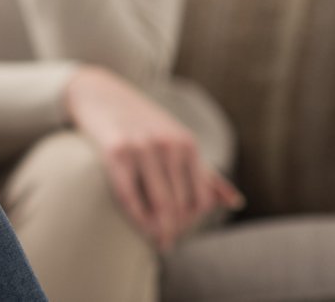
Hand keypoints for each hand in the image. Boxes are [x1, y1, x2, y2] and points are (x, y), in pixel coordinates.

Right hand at [64, 66, 243, 250]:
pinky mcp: (116, 152)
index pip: (201, 198)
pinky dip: (138, 218)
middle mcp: (169, 145)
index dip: (194, 221)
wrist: (98, 93)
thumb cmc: (140, 123)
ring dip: (160, 229)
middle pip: (181, 204)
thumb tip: (236, 202)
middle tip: (166, 240)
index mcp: (186, 144)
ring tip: (157, 238)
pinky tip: (140, 226)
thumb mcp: (175, 140)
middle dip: (175, 227)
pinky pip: (131, 196)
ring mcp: (142, 148)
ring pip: (162, 204)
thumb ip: (204, 172)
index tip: (182, 230)